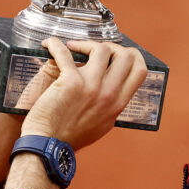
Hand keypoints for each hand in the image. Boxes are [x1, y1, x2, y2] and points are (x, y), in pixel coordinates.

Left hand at [21, 38, 147, 149]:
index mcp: (118, 104)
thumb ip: (111, 105)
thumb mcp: (103, 124)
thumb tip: (113, 86)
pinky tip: (50, 45)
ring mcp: (91, 87)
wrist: (48, 145)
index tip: (119, 52)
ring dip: (86, 43)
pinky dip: (55, 45)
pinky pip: (64, 52)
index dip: (132, 55)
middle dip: (111, 46)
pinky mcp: (70, 82)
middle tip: (94, 49)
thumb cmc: (71, 136)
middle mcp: (109, 94)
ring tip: (72, 47)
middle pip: (125, 55)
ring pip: (102, 49)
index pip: (140, 71)